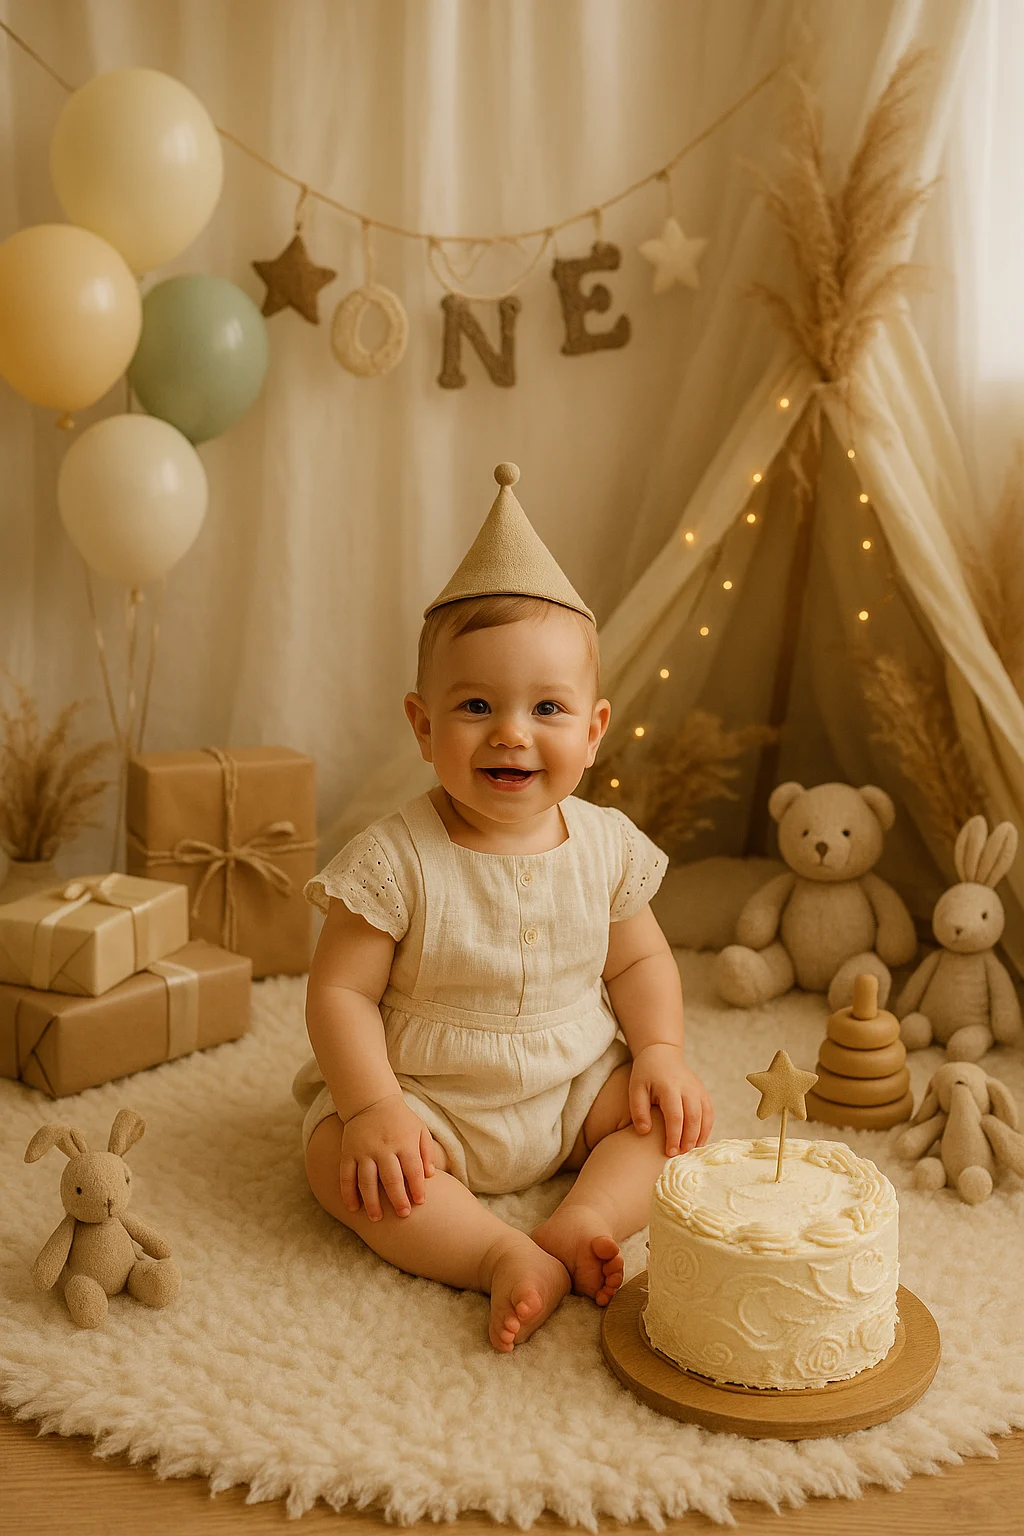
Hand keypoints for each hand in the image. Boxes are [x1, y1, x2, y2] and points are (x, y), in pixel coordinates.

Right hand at [339, 1093, 435, 1219]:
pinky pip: (346, 1176)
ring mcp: (363, 1151)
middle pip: (391, 1179)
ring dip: (371, 1202)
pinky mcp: (348, 1152)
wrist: (371, 1101)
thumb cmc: (400, 1120)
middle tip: (403, 1215)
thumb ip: (427, 1152)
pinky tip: (353, 1208)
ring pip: (366, 1181)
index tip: (420, 1203)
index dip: (417, 1188)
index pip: (412, 1170)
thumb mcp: (420, 1129)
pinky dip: (348, 1193)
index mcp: (403, 1142)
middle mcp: (383, 1147)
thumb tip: (430, 1176)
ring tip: (377, 1219)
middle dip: (398, 1199)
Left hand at [629, 1044, 713, 1154]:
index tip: (669, 1153)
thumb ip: (638, 1110)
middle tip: (680, 1155)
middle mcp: (688, 1088)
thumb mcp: (635, 1089)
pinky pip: (709, 1113)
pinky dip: (706, 1129)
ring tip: (689, 1152)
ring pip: (705, 1117)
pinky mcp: (703, 1092)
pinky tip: (698, 1141)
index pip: (675, 1117)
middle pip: (693, 1118)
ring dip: (699, 1136)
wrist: (662, 1053)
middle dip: (688, 1140)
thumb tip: (644, 1132)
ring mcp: (698, 1090)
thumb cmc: (646, 1074)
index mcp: (670, 1087)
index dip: (674, 1137)